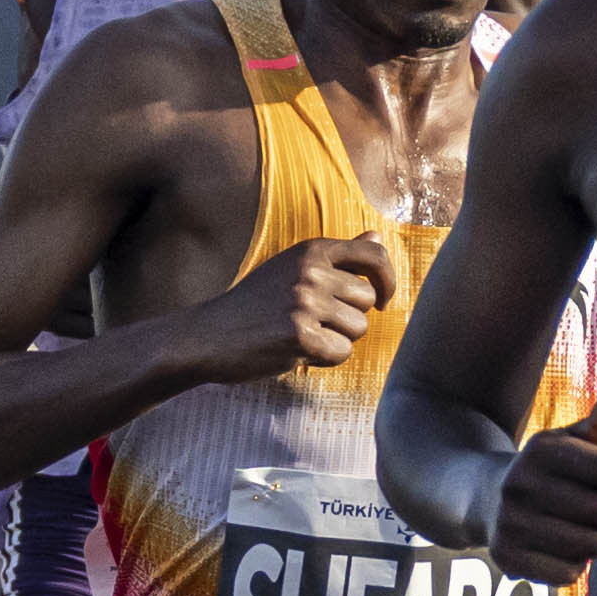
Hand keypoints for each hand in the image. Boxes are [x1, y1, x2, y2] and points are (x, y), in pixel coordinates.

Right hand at [179, 235, 396, 391]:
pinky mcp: (300, 336)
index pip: (374, 255)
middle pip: (368, 300)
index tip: (382, 299)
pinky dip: (324, 359)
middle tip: (315, 322)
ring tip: (303, 335)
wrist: (209, 335)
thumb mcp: (293, 269)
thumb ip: (338, 257)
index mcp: (311, 251)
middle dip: (350, 317)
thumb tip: (376, 236)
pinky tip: (296, 351)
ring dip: (337, 339)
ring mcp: (305, 303)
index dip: (387, 279)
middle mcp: (311, 272)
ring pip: (358, 329)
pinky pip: (341, 353)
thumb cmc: (255, 304)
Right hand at [491, 363, 596, 585]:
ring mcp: (511, 522)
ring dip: (596, 540)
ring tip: (575, 524)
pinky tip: (557, 546)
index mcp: (544, 449)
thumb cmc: (553, 469)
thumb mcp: (578, 439)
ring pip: (591, 546)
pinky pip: (570, 573)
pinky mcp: (508, 558)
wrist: (486, 498)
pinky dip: (574, 565)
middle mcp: (522, 484)